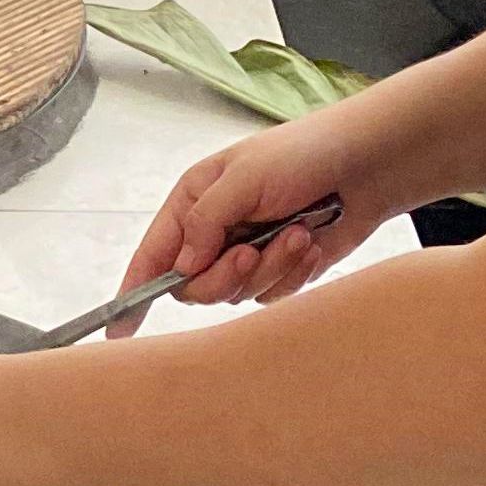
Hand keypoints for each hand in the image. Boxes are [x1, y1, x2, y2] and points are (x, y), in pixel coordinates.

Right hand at [114, 100, 391, 326]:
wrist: (366, 165)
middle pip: (194, 288)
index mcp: (193, 204)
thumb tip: (181, 267)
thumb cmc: (302, 154)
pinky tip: (311, 244)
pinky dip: (293, 273)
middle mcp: (214, 235)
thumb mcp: (244, 176)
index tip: (119, 331)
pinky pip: (272, 295)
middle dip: (225, 275)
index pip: (153, 255)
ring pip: (237, 294)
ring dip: (270, 267)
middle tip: (252, 252)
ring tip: (297, 232)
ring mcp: (247, 255)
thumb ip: (206, 221)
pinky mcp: (280, 271)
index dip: (134, 292)